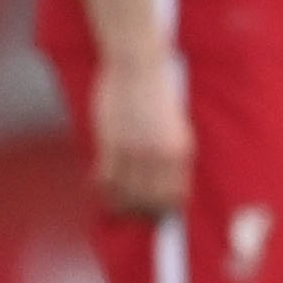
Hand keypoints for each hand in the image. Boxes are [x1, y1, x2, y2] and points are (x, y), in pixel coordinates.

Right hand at [91, 49, 191, 214]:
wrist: (138, 65)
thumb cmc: (158, 90)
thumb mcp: (175, 123)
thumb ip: (169, 150)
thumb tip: (162, 176)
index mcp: (181, 149)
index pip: (175, 194)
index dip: (167, 209)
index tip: (161, 216)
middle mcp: (159, 154)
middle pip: (150, 200)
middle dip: (145, 213)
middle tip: (137, 217)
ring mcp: (134, 150)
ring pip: (126, 194)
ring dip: (122, 205)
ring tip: (120, 208)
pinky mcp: (110, 143)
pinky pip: (105, 178)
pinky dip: (103, 189)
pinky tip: (102, 190)